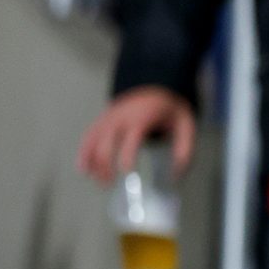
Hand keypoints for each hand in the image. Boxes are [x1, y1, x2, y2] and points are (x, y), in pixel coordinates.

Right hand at [79, 86, 197, 183]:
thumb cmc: (170, 109)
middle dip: (105, 164)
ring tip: (99, 181)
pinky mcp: (103, 119)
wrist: (155, 85)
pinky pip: (89, 136)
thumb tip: (177, 174)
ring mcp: (109, 117)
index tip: (127, 172)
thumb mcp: (185, 125)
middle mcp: (121, 117)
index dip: (127, 155)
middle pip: (106, 142)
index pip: (131, 138)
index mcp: (142, 118)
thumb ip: (184, 149)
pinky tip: (84, 168)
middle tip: (110, 183)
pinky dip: (84, 152)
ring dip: (93, 162)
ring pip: (93, 140)